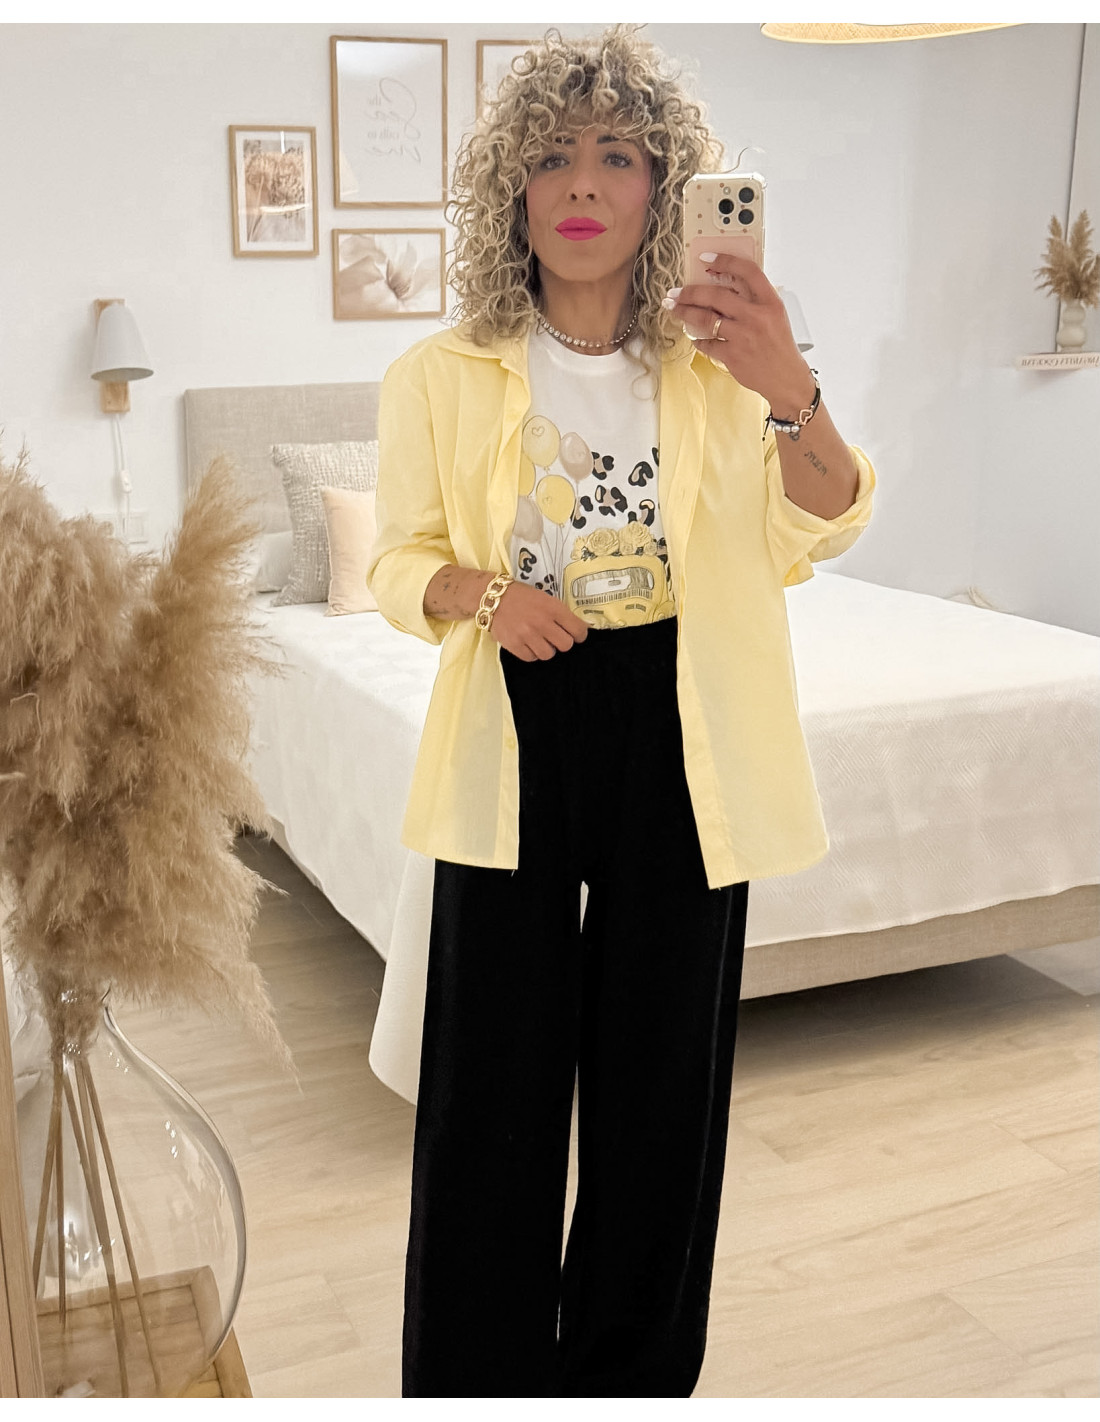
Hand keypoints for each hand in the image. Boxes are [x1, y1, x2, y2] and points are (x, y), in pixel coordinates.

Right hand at [491, 581, 588, 661]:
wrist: (492, 597)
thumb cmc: (521, 596)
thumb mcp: (545, 597)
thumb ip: (560, 613)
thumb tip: (576, 629)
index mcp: (553, 608)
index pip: (578, 629)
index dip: (580, 634)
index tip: (576, 635)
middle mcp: (542, 622)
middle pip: (566, 645)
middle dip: (563, 642)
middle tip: (555, 637)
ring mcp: (527, 635)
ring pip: (548, 654)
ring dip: (546, 649)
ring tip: (539, 640)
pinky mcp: (514, 645)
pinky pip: (531, 658)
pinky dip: (531, 653)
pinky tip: (528, 643)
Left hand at [664, 253, 814, 418]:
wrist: (786, 378)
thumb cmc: (779, 345)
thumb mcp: (774, 315)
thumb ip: (753, 299)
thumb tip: (723, 284)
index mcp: (769, 302)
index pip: (747, 272)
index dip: (725, 261)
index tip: (706, 258)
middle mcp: (756, 317)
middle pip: (716, 296)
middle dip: (690, 292)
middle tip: (675, 292)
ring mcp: (743, 337)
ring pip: (706, 319)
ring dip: (685, 313)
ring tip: (674, 309)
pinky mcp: (732, 356)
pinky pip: (707, 344)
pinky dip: (698, 340)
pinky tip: (695, 337)